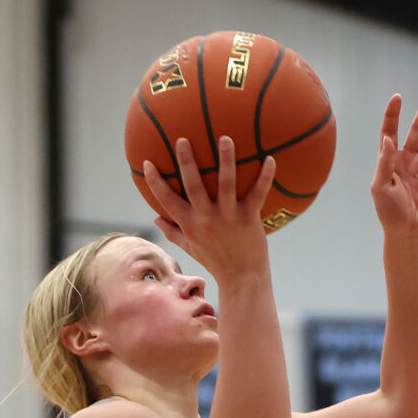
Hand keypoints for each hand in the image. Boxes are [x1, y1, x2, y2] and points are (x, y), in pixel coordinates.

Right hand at [142, 136, 274, 277]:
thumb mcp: (190, 248)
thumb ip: (173, 231)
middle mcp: (206, 219)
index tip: (147, 163)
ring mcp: (228, 218)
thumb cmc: (215, 261)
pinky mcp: (249, 218)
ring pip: (226, 184)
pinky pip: (258, 194)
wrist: (242, 278)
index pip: (167, 201)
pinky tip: (270, 158)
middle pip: (193, 187)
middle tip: (182, 140)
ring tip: (225, 138)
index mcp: (190, 225)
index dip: (155, 182)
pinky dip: (265, 176)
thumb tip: (155, 217)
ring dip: (226, 160)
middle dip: (186, 163)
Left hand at [370, 89, 417, 239]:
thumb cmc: (389, 212)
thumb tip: (387, 139)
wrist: (407, 233)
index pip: (390, 132)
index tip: (397, 97)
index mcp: (389, 160)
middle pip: (417, 129)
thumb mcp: (380, 188)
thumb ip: (384, 163)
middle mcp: (407, 159)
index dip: (392, 115)